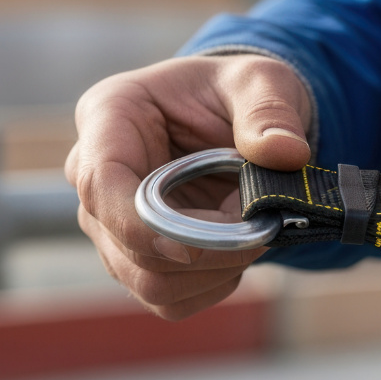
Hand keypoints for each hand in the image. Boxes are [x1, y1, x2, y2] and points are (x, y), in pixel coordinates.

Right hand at [65, 55, 311, 319]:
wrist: (238, 120)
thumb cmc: (236, 92)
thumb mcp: (261, 81)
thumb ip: (269, 110)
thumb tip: (286, 153)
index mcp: (109, 117)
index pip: (100, 183)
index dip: (144, 224)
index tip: (199, 245)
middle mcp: (94, 175)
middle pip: (126, 244)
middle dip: (205, 247)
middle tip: (262, 221)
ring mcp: (111, 225)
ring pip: (147, 280)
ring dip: (216, 268)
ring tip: (253, 227)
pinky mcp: (136, 260)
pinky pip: (168, 299)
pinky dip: (214, 284)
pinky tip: (238, 250)